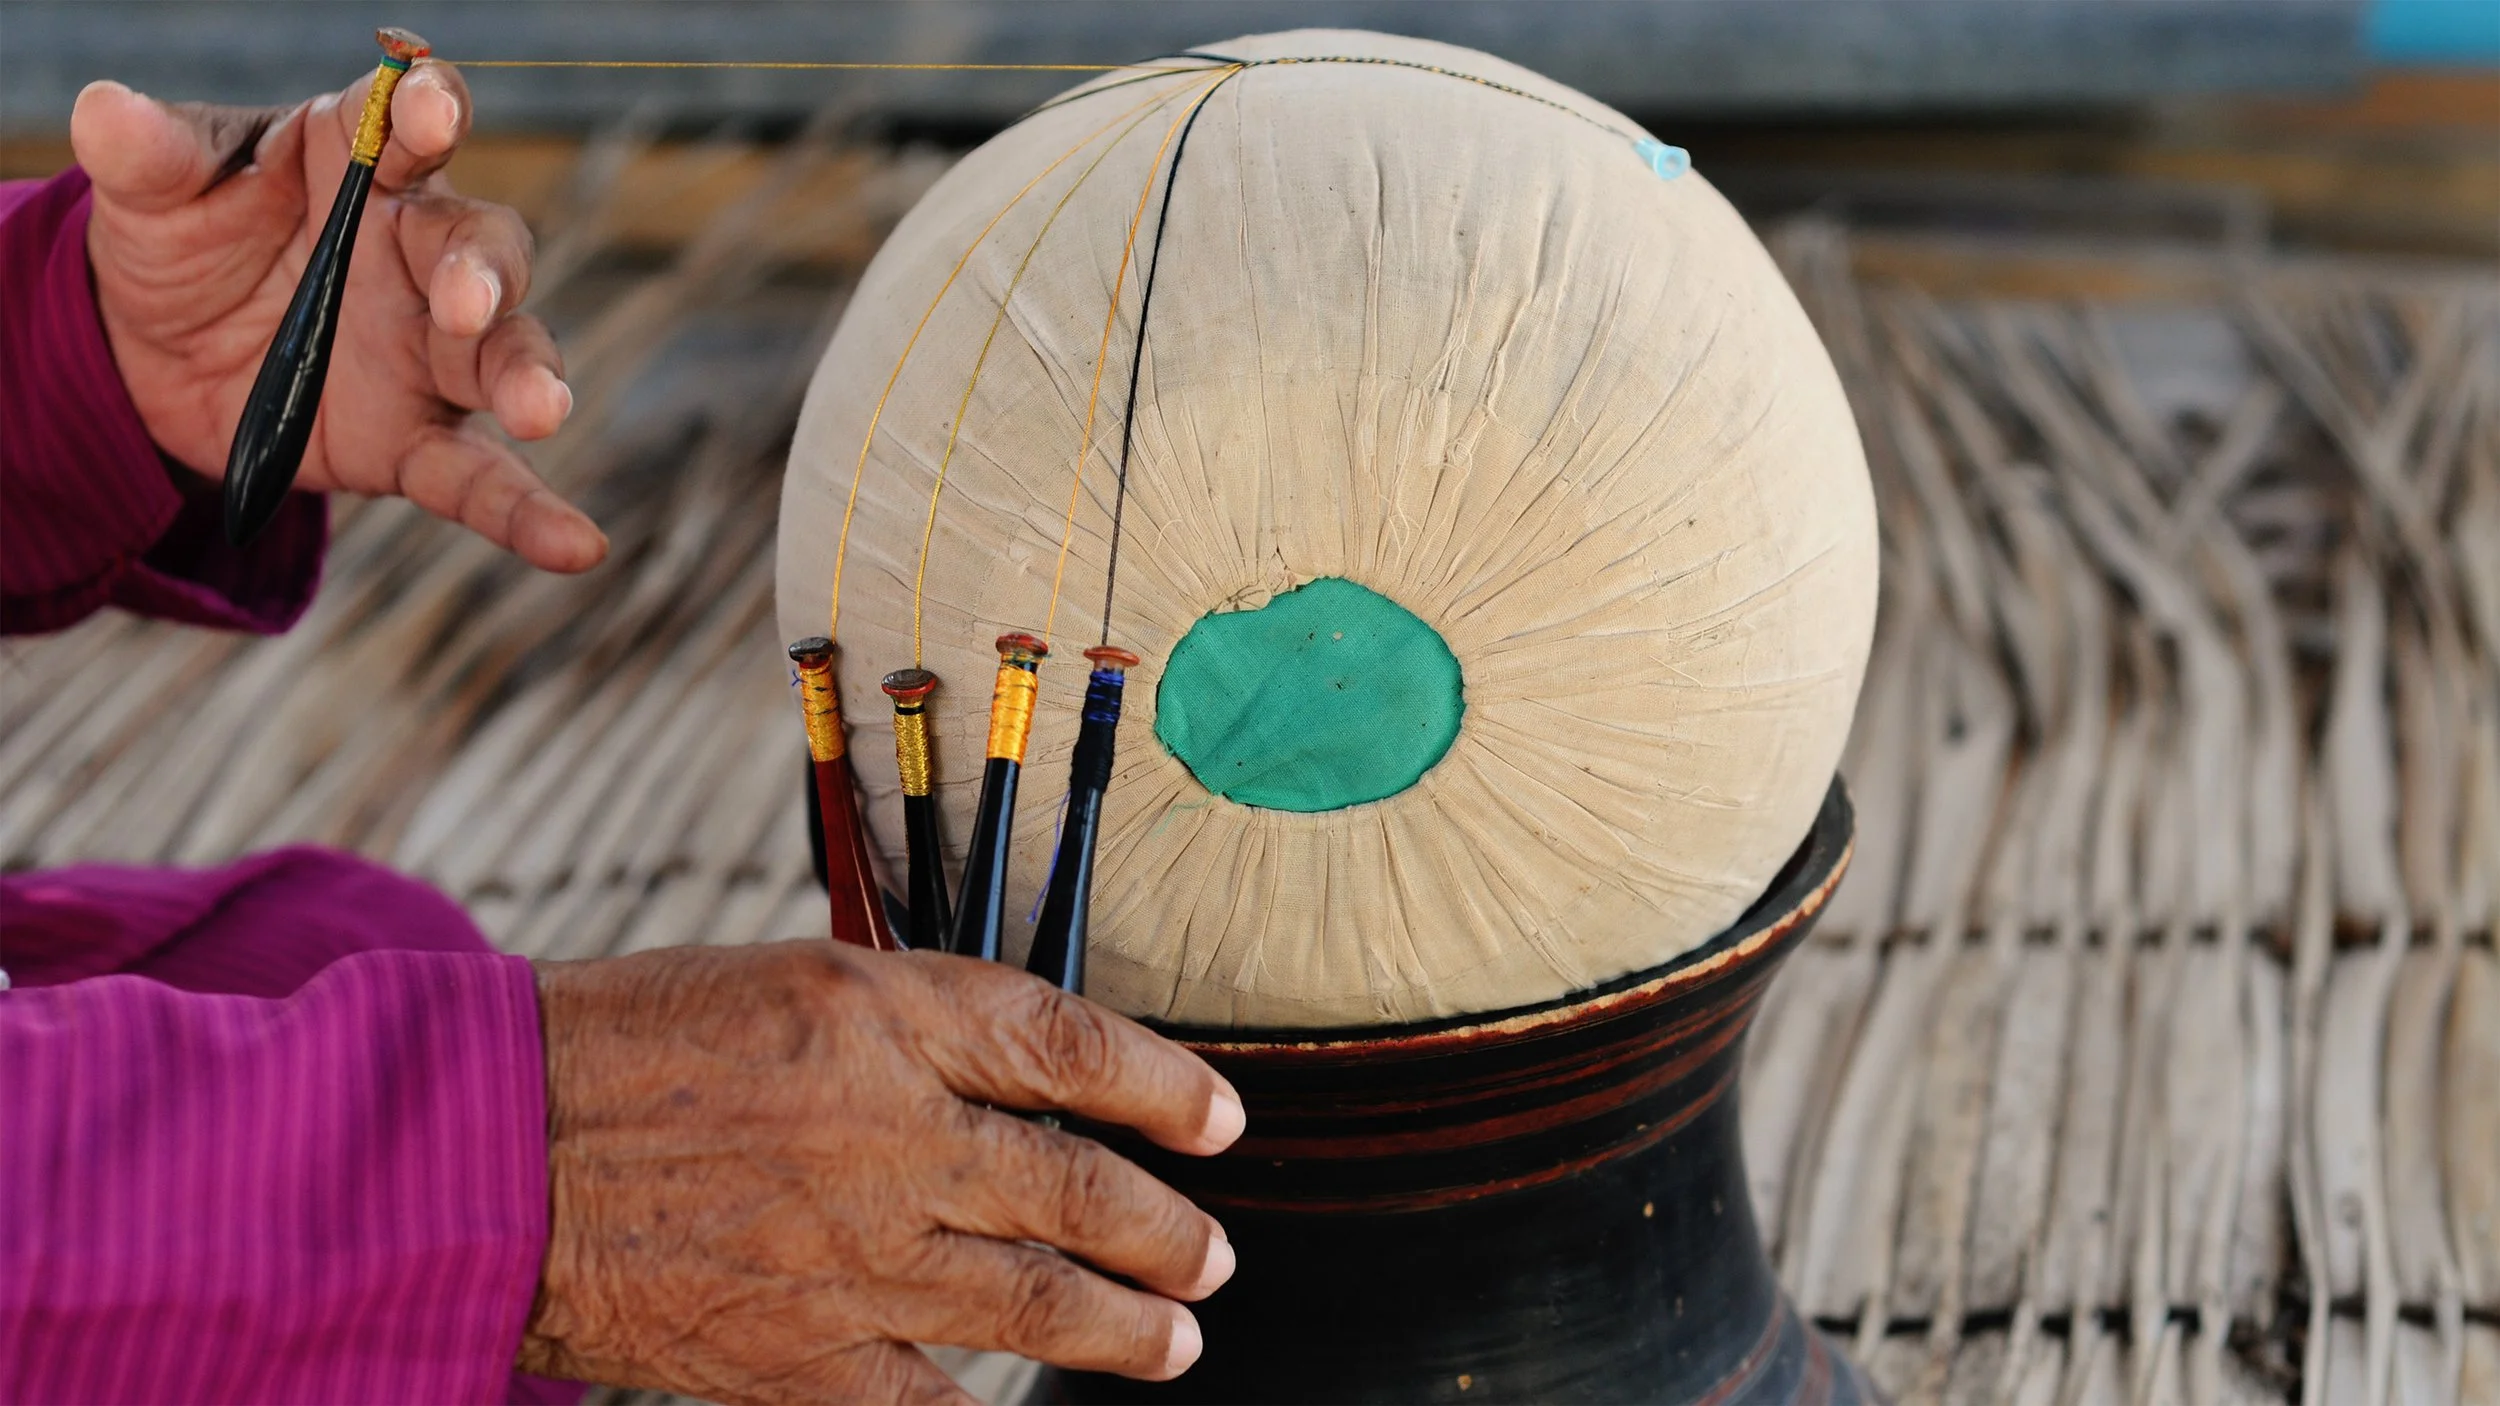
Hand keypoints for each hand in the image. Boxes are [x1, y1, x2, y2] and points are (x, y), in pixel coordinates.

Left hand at [70, 62, 606, 572]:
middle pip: (483, 250)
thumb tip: (108, 114)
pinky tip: (578, 545)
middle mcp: (417, 258)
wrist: (154, 355)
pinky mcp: (417, 442)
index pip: (415, 127)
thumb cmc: (180, 241)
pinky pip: (482, 479)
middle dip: (485, 273)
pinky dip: (531, 515)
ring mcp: (429, 355)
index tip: (427, 110)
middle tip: (463, 302)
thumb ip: (145, 156)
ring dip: (529, 377)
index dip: (431, 112)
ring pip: (503, 356)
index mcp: (360, 171)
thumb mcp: (149, 195)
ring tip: (540, 409)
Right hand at [521, 941, 1246, 1403]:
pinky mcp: (798, 1354)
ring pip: (1038, 1303)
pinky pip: (930, 1405)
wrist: (481, 1151)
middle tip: (1210, 1257)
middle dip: (1166, 1232)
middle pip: (1080, 1189)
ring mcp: (852, 1253)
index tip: (1221, 1121)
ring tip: (1174, 1340)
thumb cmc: (619, 1044)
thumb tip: (1018, 1079)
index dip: (1166, 1087)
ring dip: (1124, 1329)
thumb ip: (907, 1028)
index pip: (1072, 1046)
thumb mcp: (783, 982)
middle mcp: (892, 1133)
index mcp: (885, 1016)